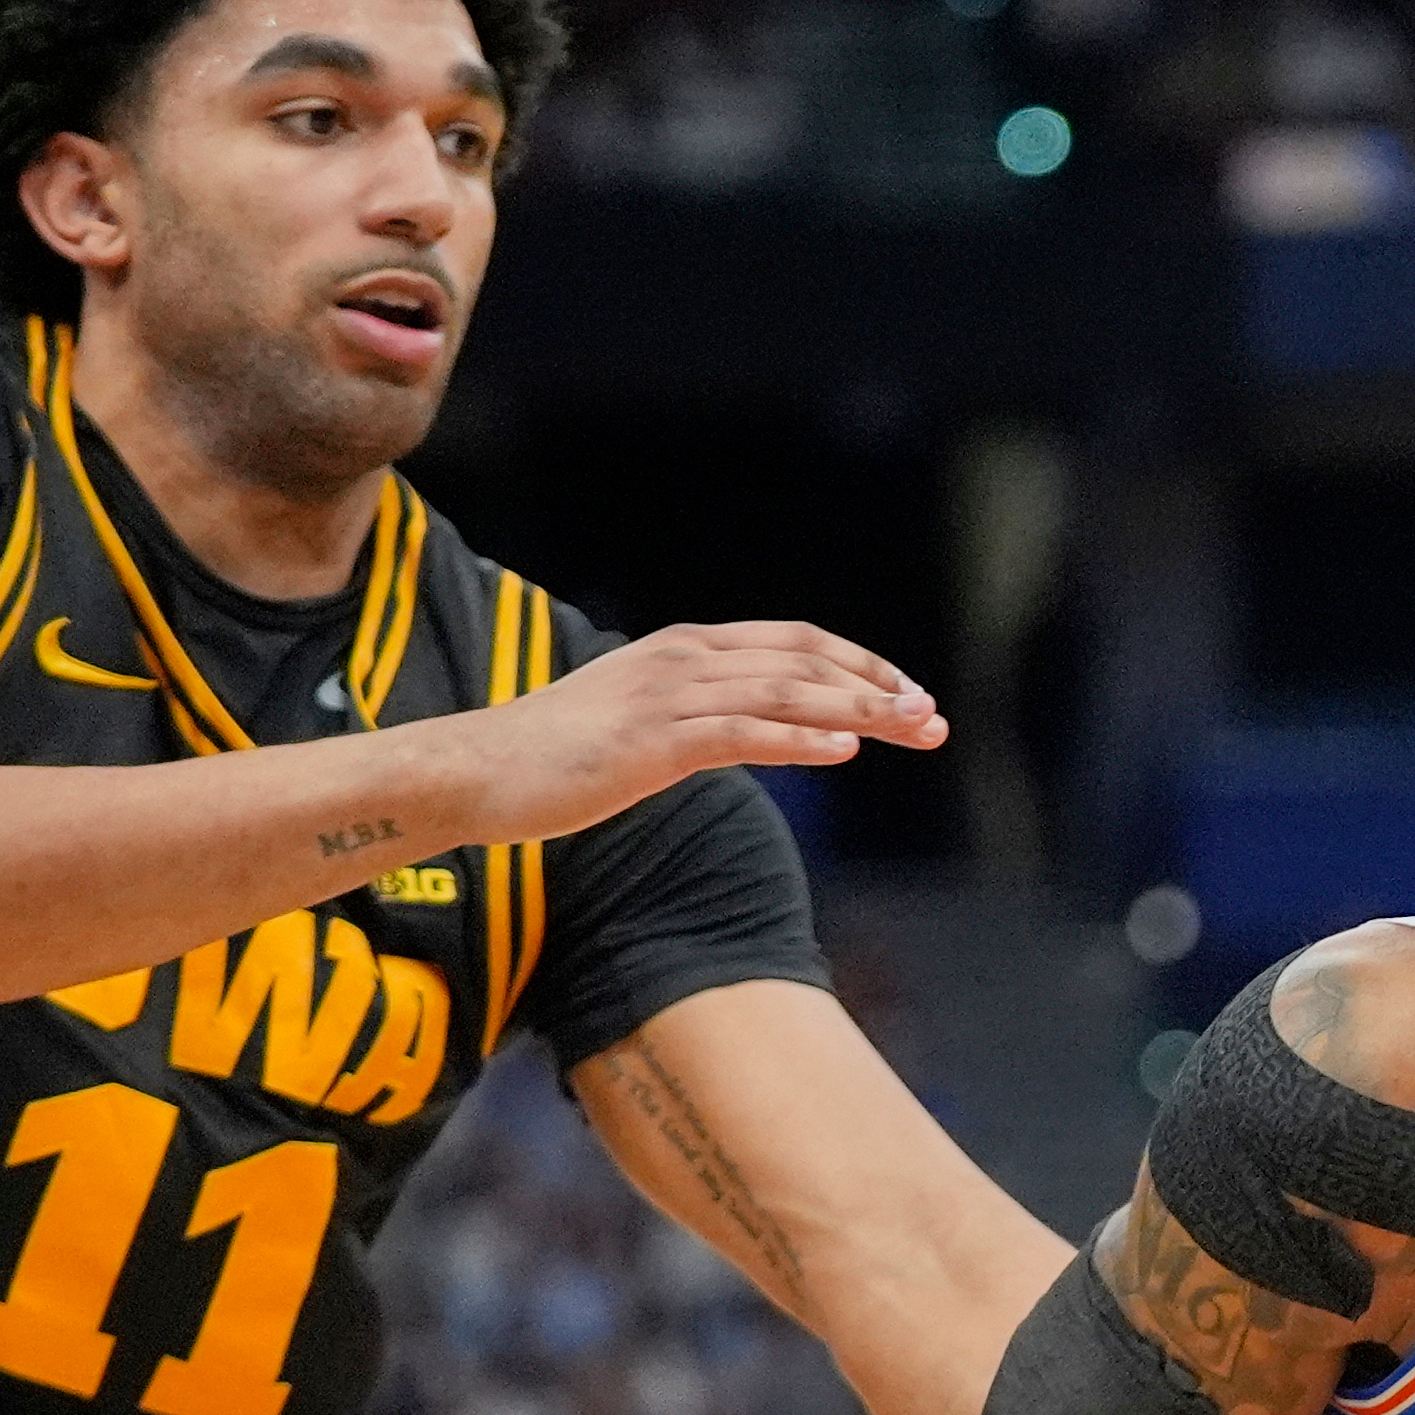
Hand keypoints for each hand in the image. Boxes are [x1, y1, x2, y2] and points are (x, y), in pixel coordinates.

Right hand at [447, 618, 944, 841]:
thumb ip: (702, 719)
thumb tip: (752, 733)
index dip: (860, 664)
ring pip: (785, 692)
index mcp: (688, 650)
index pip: (796, 643)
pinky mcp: (651, 740)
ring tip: (912, 730)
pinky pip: (740, 734)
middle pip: (805, 662)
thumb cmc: (558, 758)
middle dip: (879, 688)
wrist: (478, 771)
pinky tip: (843, 749)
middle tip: (936, 720)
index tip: (910, 694)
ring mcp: (667, 697)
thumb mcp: (645, 725)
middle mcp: (685, 660)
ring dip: (857, 710)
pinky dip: (798, 737)